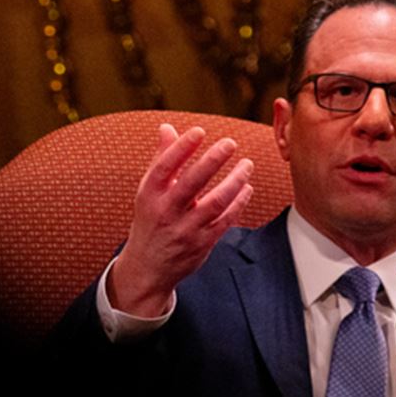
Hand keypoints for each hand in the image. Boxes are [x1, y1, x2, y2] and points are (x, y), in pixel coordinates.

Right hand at [108, 124, 253, 315]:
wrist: (148, 268)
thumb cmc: (151, 220)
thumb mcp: (149, 192)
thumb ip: (161, 159)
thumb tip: (167, 128)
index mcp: (150, 195)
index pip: (165, 167)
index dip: (182, 148)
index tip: (200, 131)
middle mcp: (166, 211)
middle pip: (191, 183)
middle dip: (212, 160)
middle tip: (230, 143)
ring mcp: (185, 229)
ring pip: (215, 202)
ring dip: (234, 181)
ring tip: (247, 165)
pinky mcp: (202, 243)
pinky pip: (225, 220)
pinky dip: (238, 203)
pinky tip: (247, 188)